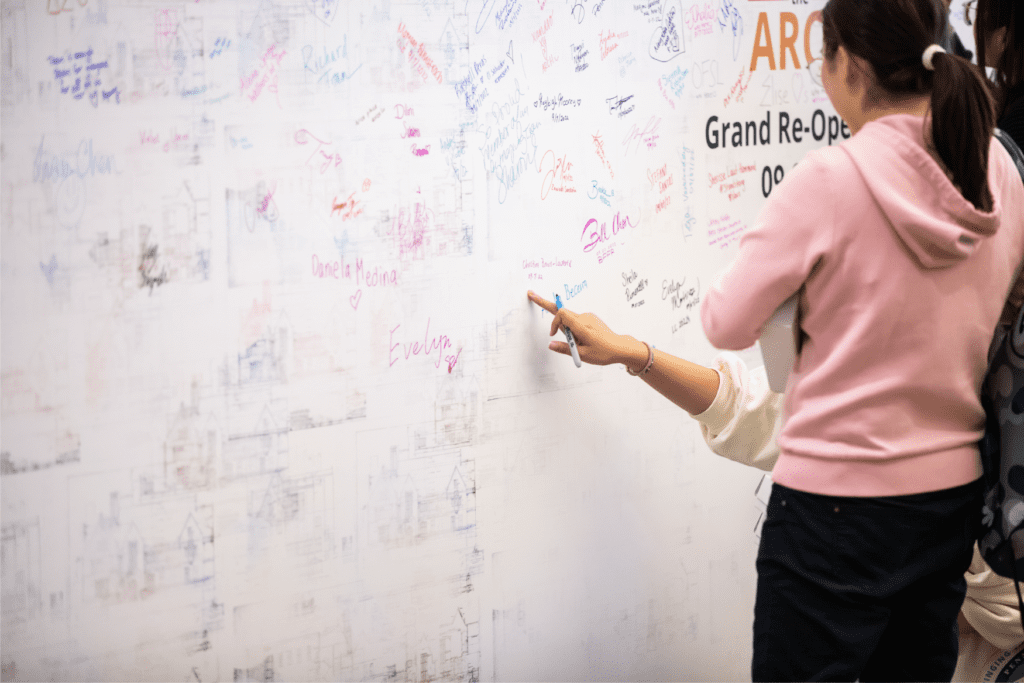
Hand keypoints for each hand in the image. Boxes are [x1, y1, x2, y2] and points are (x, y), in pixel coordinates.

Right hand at [527, 291, 644, 367]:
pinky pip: (576, 321)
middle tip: (531, 294)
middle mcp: (584, 318)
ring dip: (567, 328)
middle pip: (562, 311)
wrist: (620, 348)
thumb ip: (564, 349)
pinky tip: (582, 339)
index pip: (561, 314)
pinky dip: (573, 328)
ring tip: (579, 343)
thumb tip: (550, 344)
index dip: (554, 322)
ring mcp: (588, 317)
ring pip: (569, 319)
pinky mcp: (590, 318)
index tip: (552, 334)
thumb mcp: (582, 354)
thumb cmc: (603, 352)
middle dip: (547, 305)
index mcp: (582, 326)